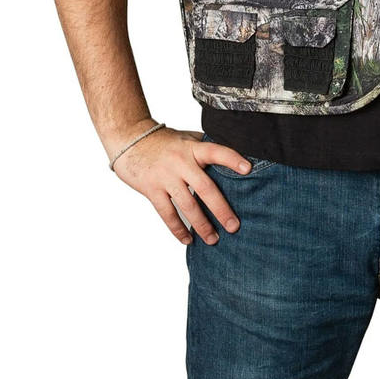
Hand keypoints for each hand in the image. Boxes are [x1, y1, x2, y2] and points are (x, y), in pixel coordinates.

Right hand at [111, 124, 252, 244]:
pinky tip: (187, 239)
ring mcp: (166, 177)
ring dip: (201, 225)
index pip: (216, 151)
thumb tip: (233, 157)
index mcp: (193, 148)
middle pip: (205, 188)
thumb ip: (205, 148)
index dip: (232, 159)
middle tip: (234, 226)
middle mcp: (181, 162)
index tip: (248, 169)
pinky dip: (177, 229)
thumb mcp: (187, 138)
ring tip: (213, 239)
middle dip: (220, 209)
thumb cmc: (164, 141)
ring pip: (187, 205)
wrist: (130, 141)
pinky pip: (167, 213)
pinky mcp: (152, 190)